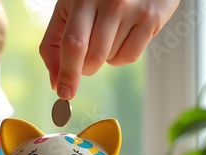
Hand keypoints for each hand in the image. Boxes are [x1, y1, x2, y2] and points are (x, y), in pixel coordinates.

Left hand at [39, 0, 179, 99]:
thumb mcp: (70, 9)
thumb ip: (54, 43)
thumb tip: (56, 82)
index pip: (72, 44)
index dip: (67, 73)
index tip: (64, 94)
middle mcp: (107, 1)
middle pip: (92, 57)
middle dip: (85, 68)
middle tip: (87, 57)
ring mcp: (131, 9)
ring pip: (110, 59)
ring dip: (105, 57)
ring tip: (109, 32)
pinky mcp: (150, 18)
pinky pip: (130, 56)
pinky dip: (122, 55)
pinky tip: (124, 35)